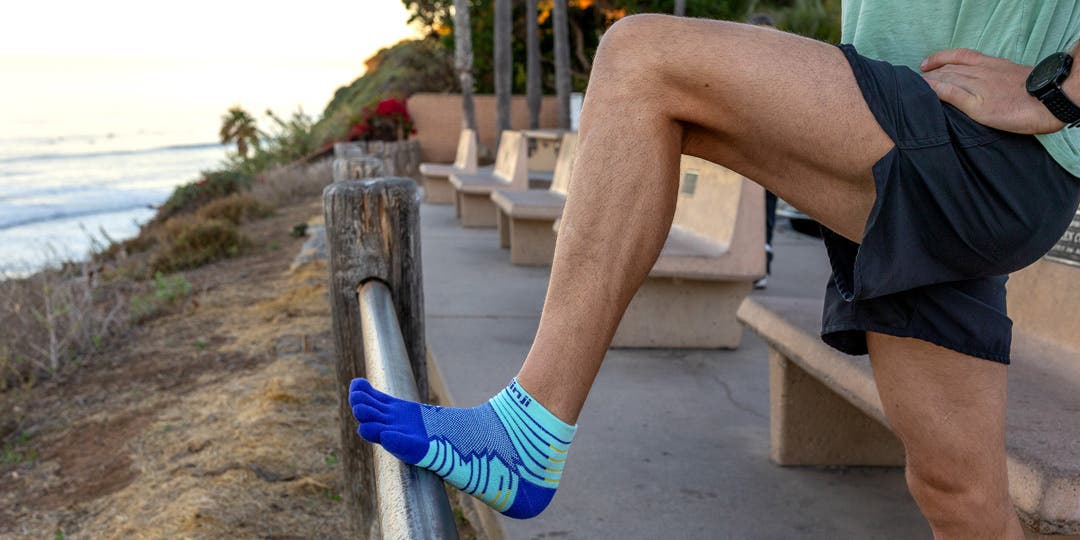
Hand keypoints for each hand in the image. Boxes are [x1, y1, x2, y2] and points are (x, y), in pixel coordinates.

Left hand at [921, 48, 1066, 134]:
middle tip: (915, 82)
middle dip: (930, 75)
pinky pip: (951, 93)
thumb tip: (987, 85)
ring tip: (914, 88)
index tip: (926, 65)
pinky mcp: (977, 104)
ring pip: (947, 79)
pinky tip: (925, 91)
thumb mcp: (1014, 77)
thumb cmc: (1037, 93)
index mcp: (992, 64)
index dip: (939, 59)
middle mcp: (982, 72)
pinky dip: (935, 91)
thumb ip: (997, 78)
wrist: (1050, 99)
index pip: (960, 56)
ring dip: (928, 83)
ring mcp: (979, 87)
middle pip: (948, 69)